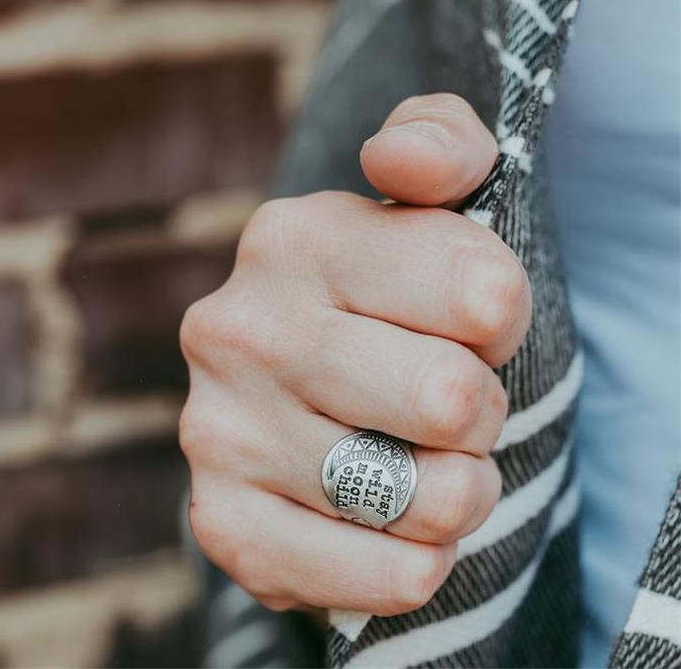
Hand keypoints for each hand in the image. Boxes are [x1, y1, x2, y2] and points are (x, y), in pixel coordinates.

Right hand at [179, 94, 531, 615]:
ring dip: (454, 489)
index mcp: (292, 236)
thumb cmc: (386, 297)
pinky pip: (373, 577)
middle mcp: (236, 327)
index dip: (503, 320)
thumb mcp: (426, 200)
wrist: (302, 395)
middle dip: (478, 410)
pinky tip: (396, 530)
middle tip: (448, 401)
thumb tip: (397, 159)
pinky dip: (413, 565)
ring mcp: (218, 428)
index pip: (484, 294)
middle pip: (452, 400)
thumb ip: (437, 144)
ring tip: (421, 461)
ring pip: (424, 498)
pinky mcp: (221, 521)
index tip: (472, 320)